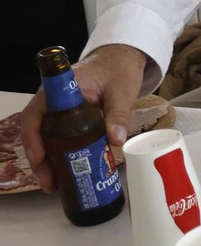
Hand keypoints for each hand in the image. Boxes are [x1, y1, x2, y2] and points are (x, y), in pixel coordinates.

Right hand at [20, 44, 148, 192]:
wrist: (122, 59)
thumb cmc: (118, 69)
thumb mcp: (121, 90)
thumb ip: (118, 113)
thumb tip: (116, 140)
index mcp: (59, 90)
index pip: (34, 115)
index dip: (32, 138)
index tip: (40, 157)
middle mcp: (53, 102)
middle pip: (36, 133)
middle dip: (39, 160)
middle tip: (49, 183)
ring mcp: (60, 112)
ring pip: (45, 140)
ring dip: (47, 163)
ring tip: (54, 185)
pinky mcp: (70, 120)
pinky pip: (59, 140)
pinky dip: (59, 156)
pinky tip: (65, 174)